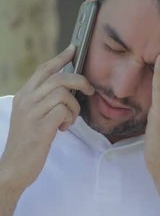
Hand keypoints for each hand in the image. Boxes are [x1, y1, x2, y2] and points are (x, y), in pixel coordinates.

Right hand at [0, 45, 93, 191]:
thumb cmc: (29, 141)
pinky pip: (63, 110)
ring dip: (74, 106)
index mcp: (24, 95)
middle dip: (80, 81)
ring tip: (69, 119)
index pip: (43, 70)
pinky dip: (69, 118)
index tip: (74, 49)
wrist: (14, 167)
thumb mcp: (33, 116)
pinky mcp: (40, 127)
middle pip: (58, 78)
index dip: (60, 58)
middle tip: (89, 91)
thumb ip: (45, 101)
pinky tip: (63, 128)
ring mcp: (31, 113)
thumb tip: (68, 89)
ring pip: (63, 94)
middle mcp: (26, 100)